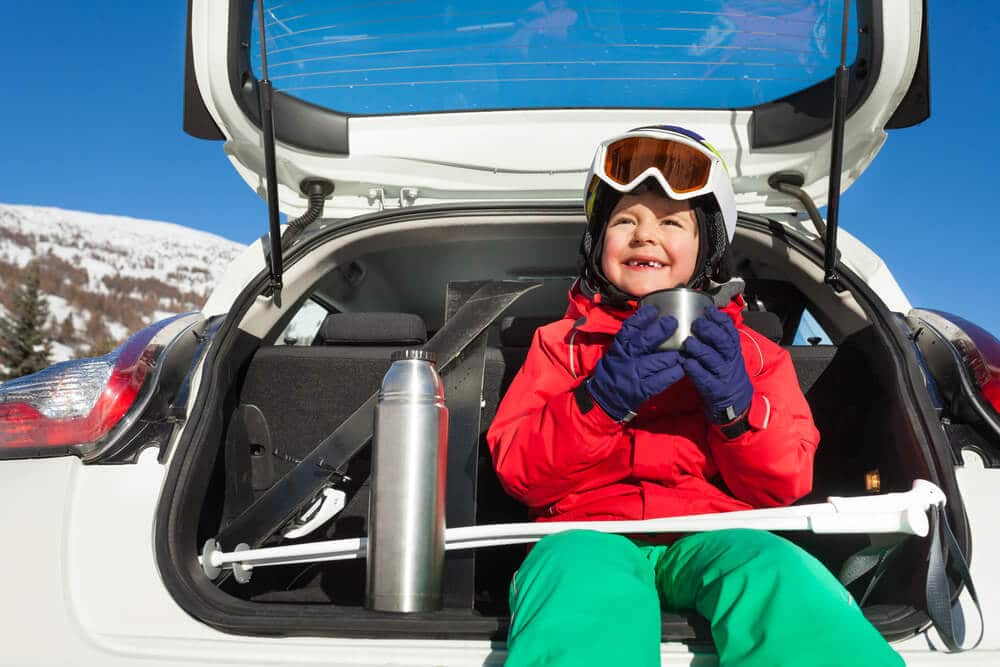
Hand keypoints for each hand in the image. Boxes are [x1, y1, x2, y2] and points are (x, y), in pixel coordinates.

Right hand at [587, 305, 684, 420]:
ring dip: (674, 355)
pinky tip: (682, 367)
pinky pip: (663, 379)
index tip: (655, 310)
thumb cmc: (616, 369)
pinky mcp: (643, 389)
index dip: (643, 317)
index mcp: (620, 346)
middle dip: (661, 330)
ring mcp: (635, 374)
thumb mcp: (618, 350)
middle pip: (645, 341)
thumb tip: (653, 321)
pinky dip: (674, 372)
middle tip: (673, 323)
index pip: (630, 327)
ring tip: (684, 350)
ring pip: (658, 361)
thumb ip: (632, 338)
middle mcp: (627, 358)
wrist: (606, 396)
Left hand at [680, 306, 753, 422]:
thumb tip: (703, 321)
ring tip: (688, 342)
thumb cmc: (726, 379)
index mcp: (734, 353)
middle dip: (711, 331)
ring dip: (700, 349)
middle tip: (696, 324)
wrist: (736, 407)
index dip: (721, 320)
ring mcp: (724, 377)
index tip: (709, 310)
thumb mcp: (727, 360)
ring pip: (714, 359)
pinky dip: (695, 370)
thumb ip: (718, 344)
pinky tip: (685, 363)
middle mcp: (731, 362)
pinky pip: (705, 378)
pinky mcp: (715, 390)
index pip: (731, 332)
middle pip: (724, 343)